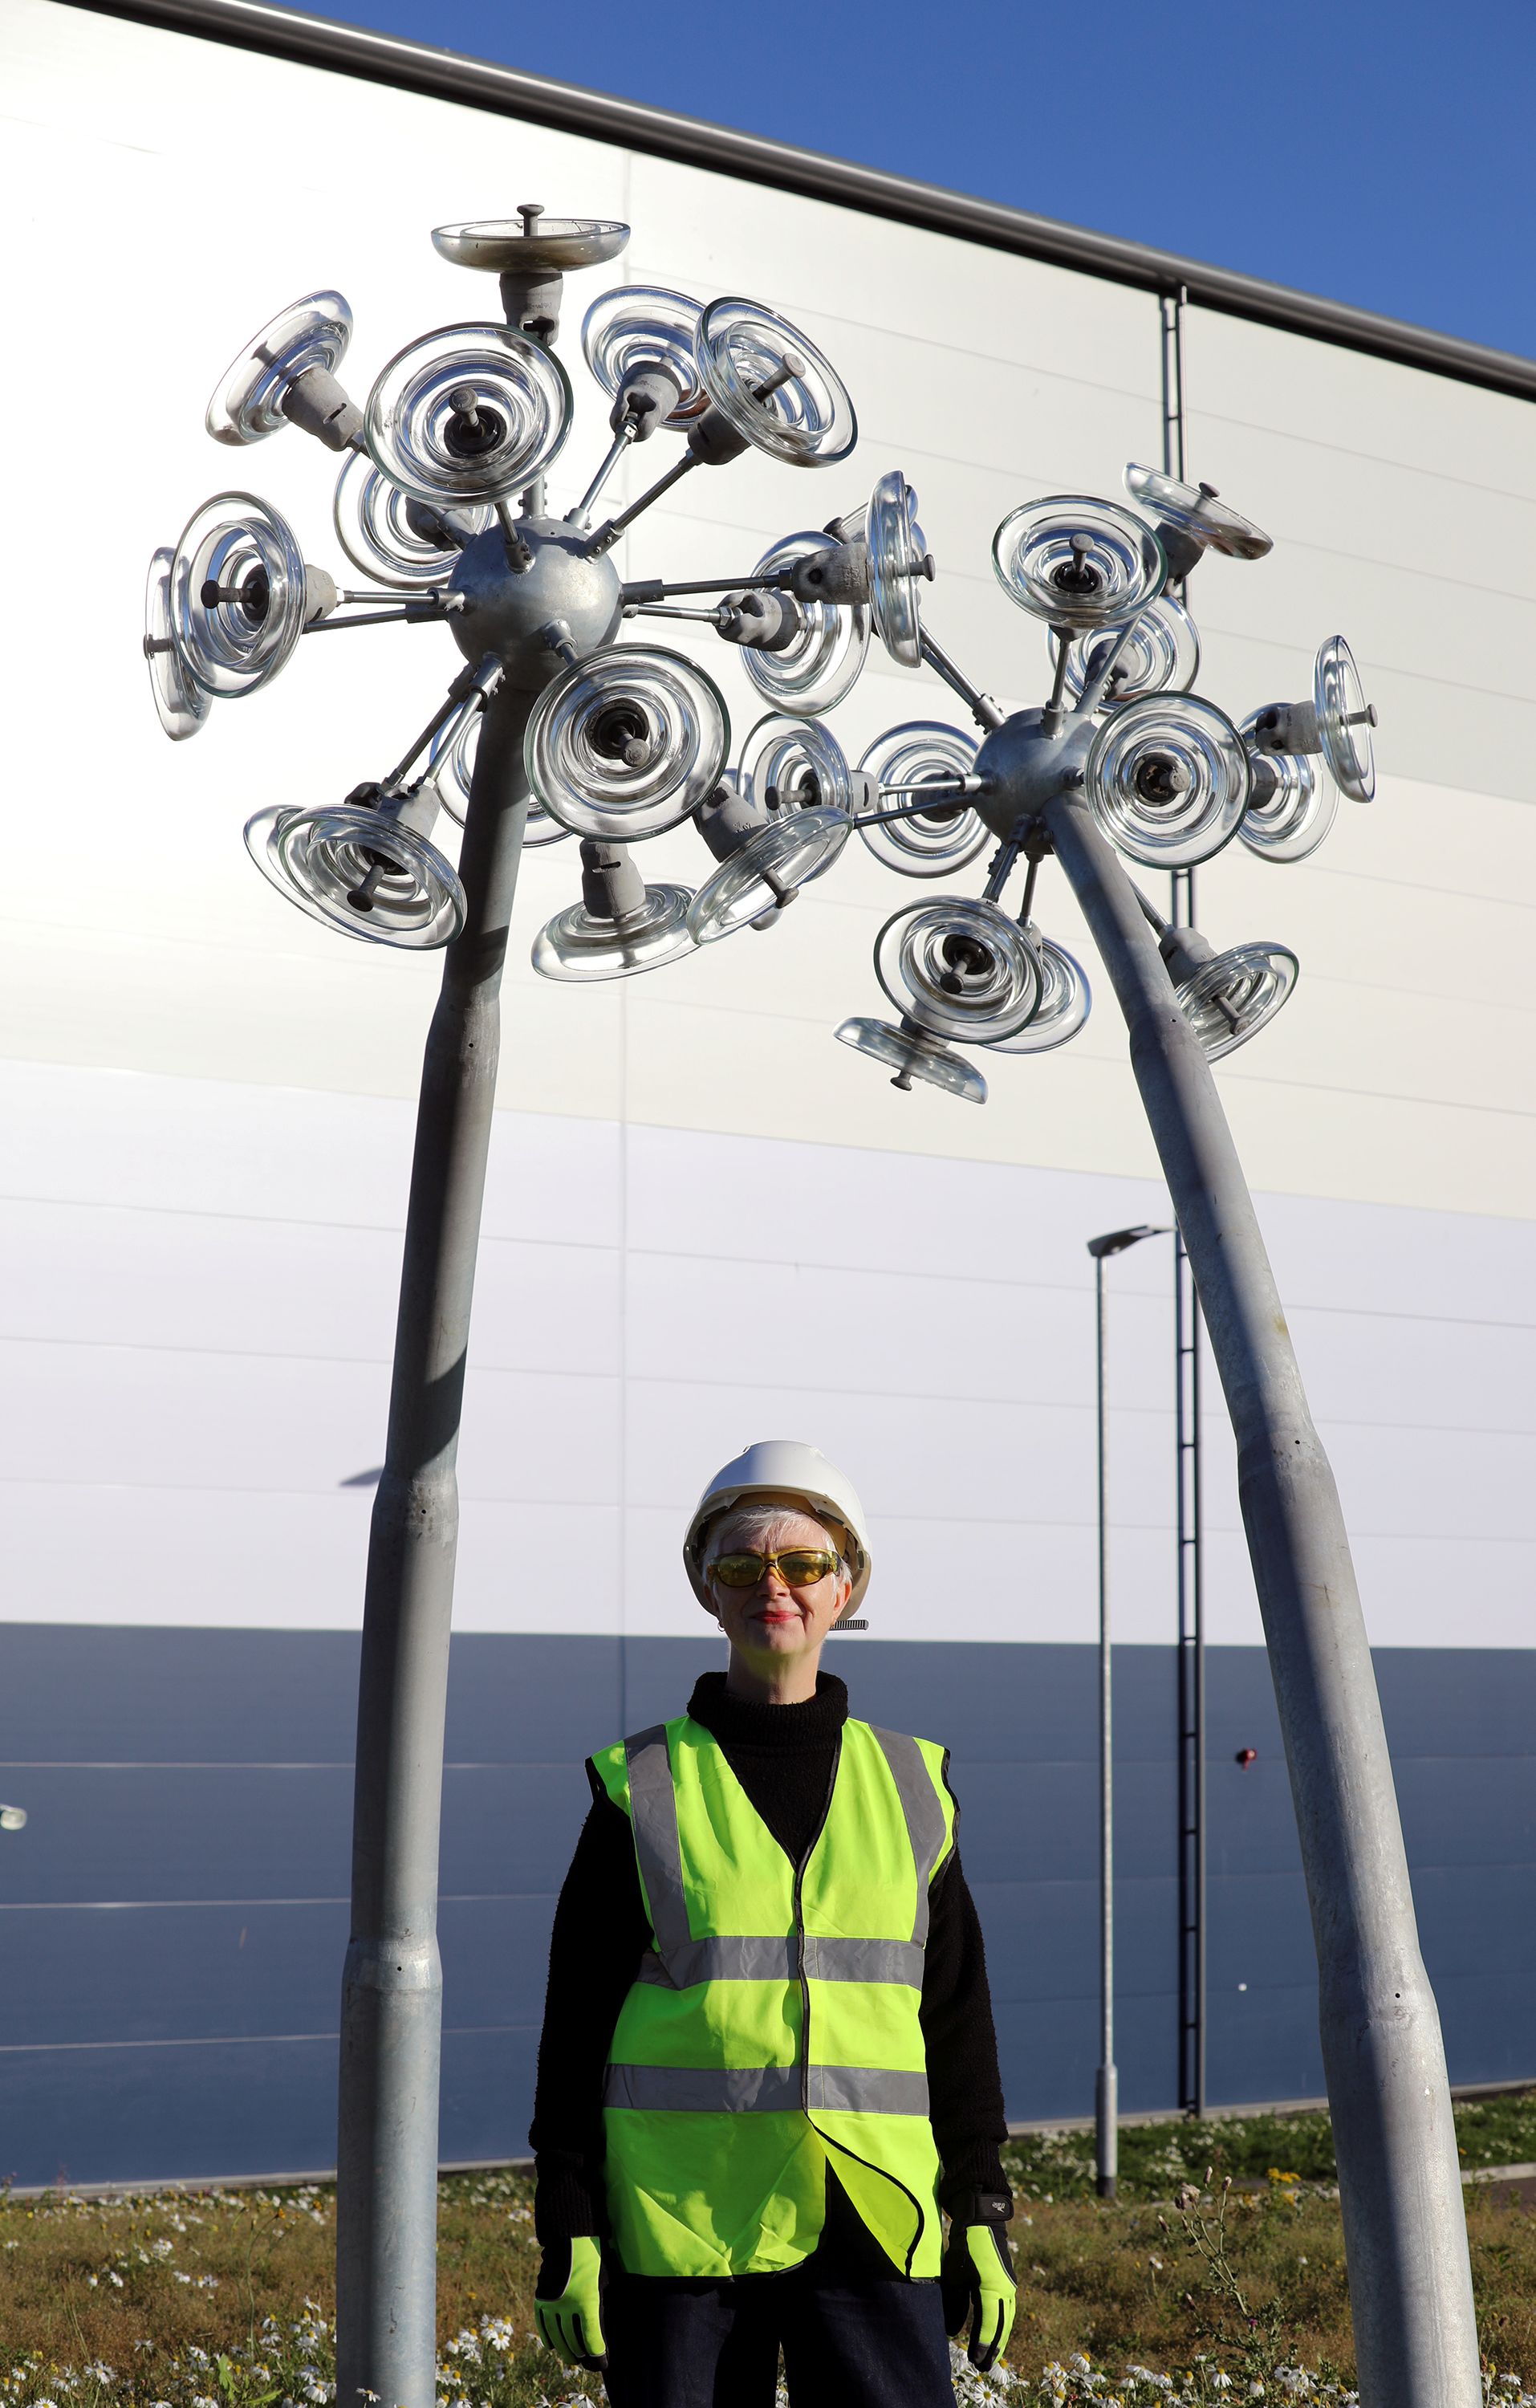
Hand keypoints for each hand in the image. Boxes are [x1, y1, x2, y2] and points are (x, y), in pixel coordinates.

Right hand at [534, 2234, 606, 2371]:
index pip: (592, 2340)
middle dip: (581, 2355)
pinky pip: (542, 2325)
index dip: (597, 2355)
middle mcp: (567, 2306)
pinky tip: (552, 2346)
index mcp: (586, 2302)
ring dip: (564, 2350)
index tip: (601, 2362)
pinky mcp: (541, 2298)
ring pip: (557, 2337)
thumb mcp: (603, 2281)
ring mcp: (552, 2303)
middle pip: (573, 2341)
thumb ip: (599, 2305)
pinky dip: (547, 2338)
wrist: (569, 2235)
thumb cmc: (593, 2256)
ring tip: (571, 2358)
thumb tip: (597, 2327)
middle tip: (585, 2362)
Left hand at [940, 2220, 1015, 2372]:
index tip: (976, 2361)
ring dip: (999, 2338)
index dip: (982, 2344)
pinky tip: (995, 2333)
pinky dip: (1001, 2324)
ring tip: (991, 2357)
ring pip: (1006, 2319)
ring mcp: (1009, 2285)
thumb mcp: (955, 2274)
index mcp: (992, 2287)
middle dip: (993, 2348)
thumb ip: (954, 2303)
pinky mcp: (1007, 2282)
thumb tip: (951, 2331)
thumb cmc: (965, 2245)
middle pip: (1001, 2326)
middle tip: (983, 2367)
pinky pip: (1006, 2309)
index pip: (988, 2323)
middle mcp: (1005, 2289)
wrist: (983, 2219)